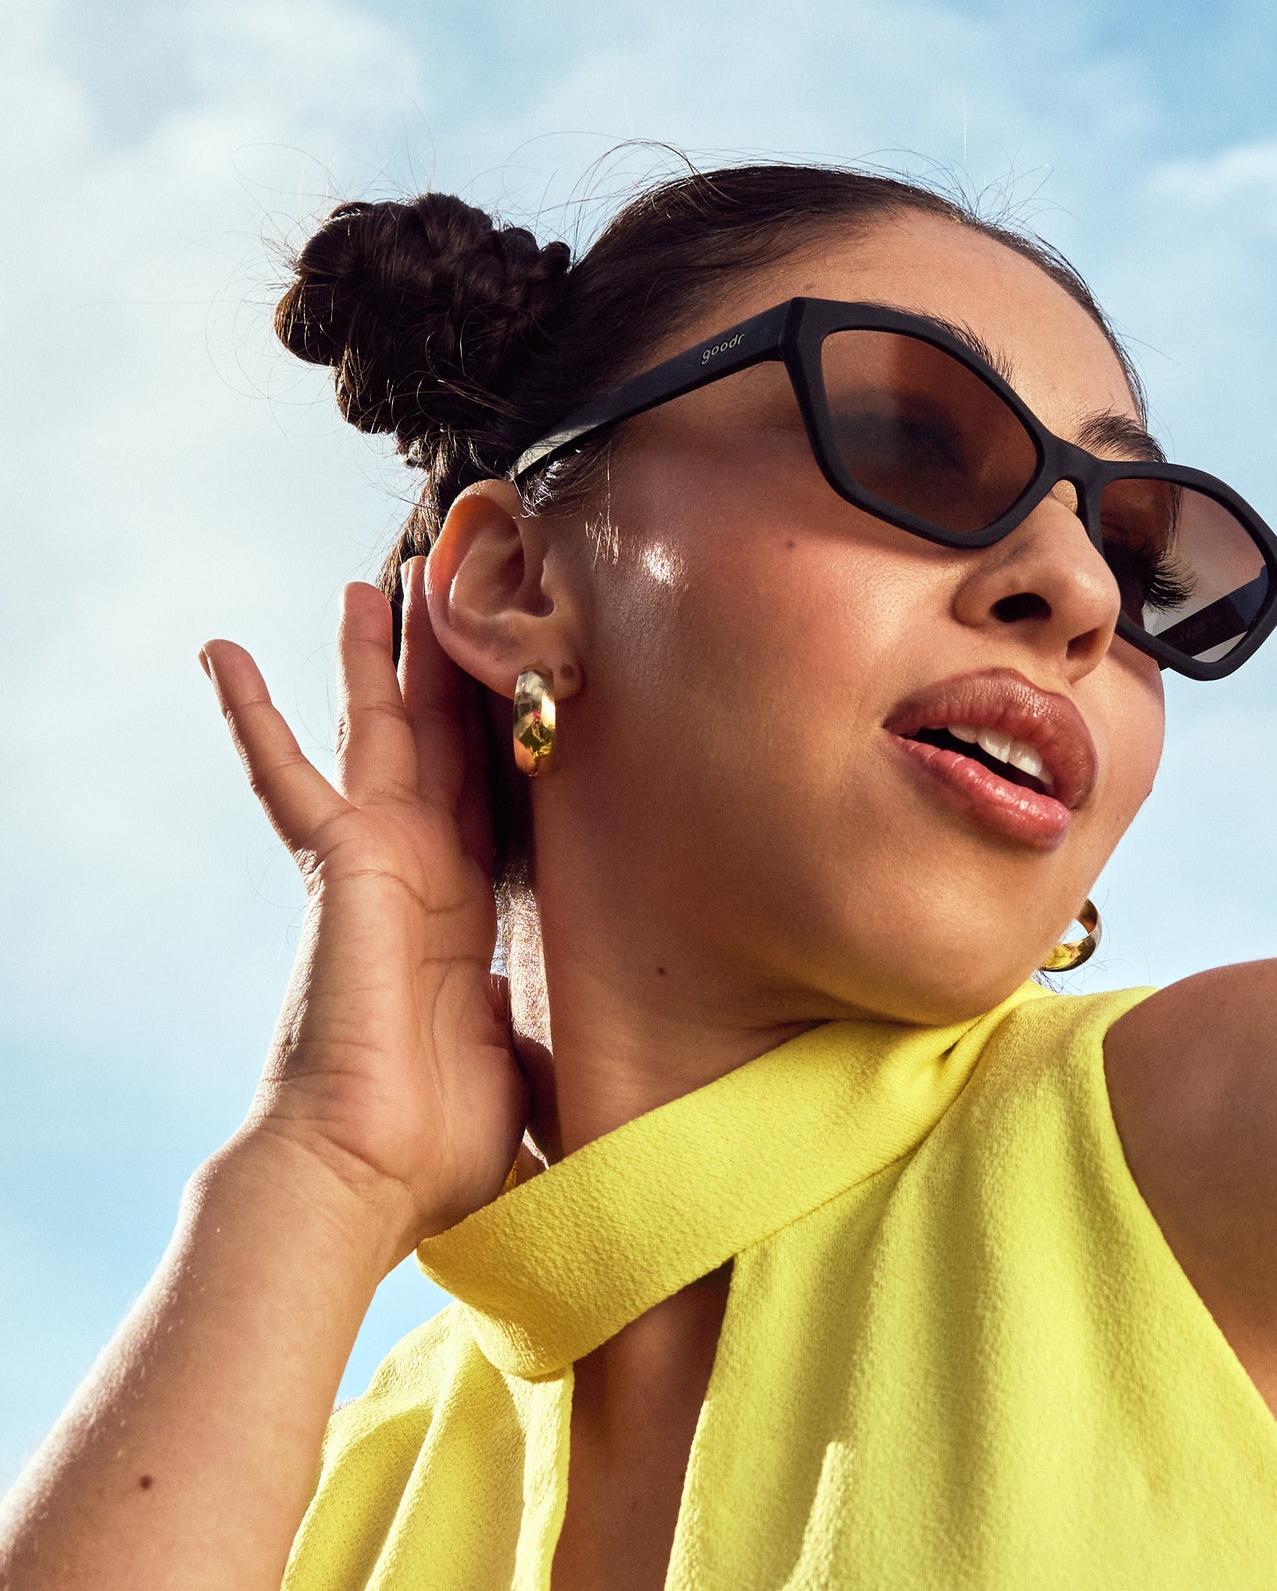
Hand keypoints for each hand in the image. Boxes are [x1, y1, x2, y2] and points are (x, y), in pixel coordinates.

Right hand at [200, 560, 530, 1259]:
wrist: (369, 1174)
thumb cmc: (439, 1141)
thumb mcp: (522, 1059)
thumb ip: (536, 1020)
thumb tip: (568, 1030)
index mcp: (464, 909)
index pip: (487, 798)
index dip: (498, 735)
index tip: (514, 677)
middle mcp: (421, 872)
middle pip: (440, 744)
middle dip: (445, 672)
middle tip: (448, 600)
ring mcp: (378, 862)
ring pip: (379, 733)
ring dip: (374, 661)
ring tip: (374, 586)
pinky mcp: (341, 864)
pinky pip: (287, 776)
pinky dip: (254, 715)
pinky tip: (225, 652)